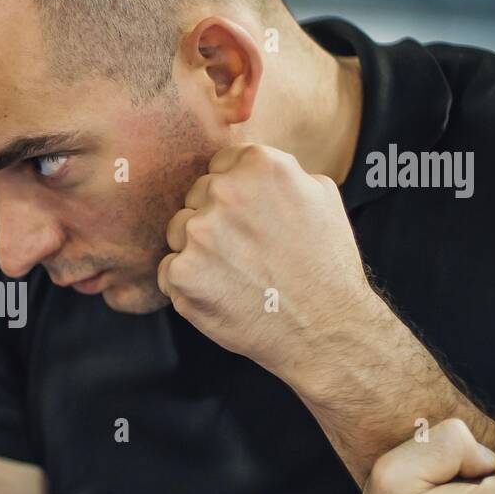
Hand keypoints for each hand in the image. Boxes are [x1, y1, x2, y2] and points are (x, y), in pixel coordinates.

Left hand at [157, 143, 377, 383]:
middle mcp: (225, 192)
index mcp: (260, 165)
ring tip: (235, 274)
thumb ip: (280, 171)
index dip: (234, 193)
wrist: (325, 328)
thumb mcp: (321, 196)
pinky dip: (187, 284)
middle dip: (214, 220)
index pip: (220, 164)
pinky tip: (220, 293)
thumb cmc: (326, 265)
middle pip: (196, 196)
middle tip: (246, 251)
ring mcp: (200, 233)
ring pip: (178, 231)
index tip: (248, 218)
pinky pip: (168, 270)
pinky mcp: (182, 273)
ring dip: (197, 250)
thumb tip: (248, 165)